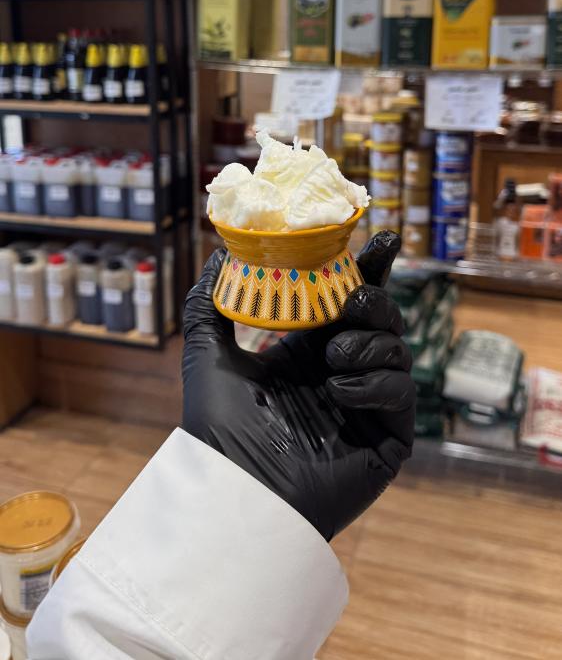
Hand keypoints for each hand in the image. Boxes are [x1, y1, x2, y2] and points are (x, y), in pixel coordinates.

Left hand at [182, 231, 414, 540]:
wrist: (234, 491)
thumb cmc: (217, 428)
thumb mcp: (206, 354)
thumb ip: (209, 302)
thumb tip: (220, 252)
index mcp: (310, 350)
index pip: (350, 300)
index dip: (371, 269)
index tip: (382, 240)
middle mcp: (343, 372)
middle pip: (384, 319)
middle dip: (375, 300)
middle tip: (352, 299)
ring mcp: (368, 405)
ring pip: (398, 350)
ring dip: (370, 343)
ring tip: (332, 355)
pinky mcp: (387, 438)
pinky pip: (401, 394)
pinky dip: (374, 384)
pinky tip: (338, 390)